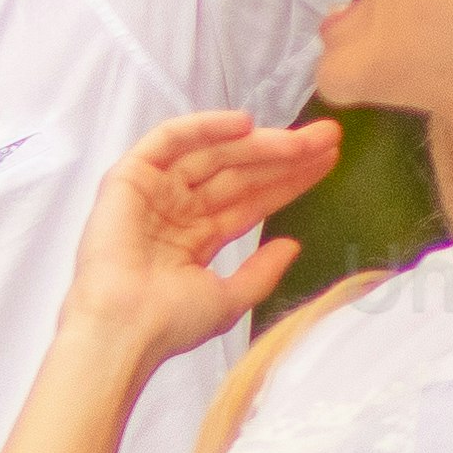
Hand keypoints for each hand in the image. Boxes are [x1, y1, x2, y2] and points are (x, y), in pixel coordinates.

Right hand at [64, 111, 336, 362]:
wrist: (125, 328)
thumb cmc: (170, 323)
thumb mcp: (228, 301)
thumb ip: (261, 273)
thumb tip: (292, 246)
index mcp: (196, 237)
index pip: (250, 199)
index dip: (288, 180)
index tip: (326, 163)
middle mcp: (176, 208)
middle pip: (239, 172)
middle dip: (284, 155)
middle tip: (327, 138)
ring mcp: (154, 191)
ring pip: (213, 154)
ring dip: (258, 142)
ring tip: (301, 140)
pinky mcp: (130, 178)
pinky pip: (168, 141)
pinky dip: (203, 127)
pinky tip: (243, 124)